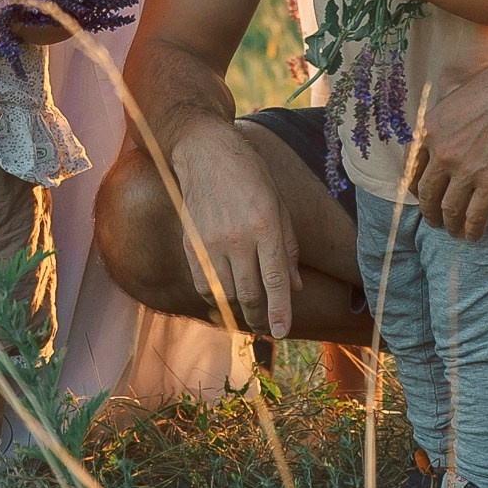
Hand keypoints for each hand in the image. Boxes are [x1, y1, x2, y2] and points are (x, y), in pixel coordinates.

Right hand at [169, 120, 302, 337]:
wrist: (206, 154)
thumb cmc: (251, 177)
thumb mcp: (280, 206)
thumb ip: (288, 249)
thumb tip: (295, 288)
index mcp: (265, 227)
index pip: (275, 281)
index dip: (279, 312)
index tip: (281, 333)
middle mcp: (237, 239)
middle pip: (250, 294)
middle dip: (260, 317)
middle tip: (267, 328)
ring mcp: (211, 243)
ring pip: (226, 295)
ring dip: (239, 311)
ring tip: (250, 316)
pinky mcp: (191, 245)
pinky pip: (203, 286)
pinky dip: (216, 298)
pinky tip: (226, 297)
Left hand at [409, 48, 487, 240]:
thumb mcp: (454, 96)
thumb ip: (443, 118)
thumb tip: (441, 128)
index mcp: (430, 131)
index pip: (413, 169)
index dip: (416, 188)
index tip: (422, 196)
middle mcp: (442, 154)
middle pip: (427, 193)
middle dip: (429, 212)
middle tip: (433, 220)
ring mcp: (466, 170)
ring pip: (449, 208)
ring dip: (449, 224)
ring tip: (453, 231)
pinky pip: (476, 215)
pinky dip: (472, 229)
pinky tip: (473, 235)